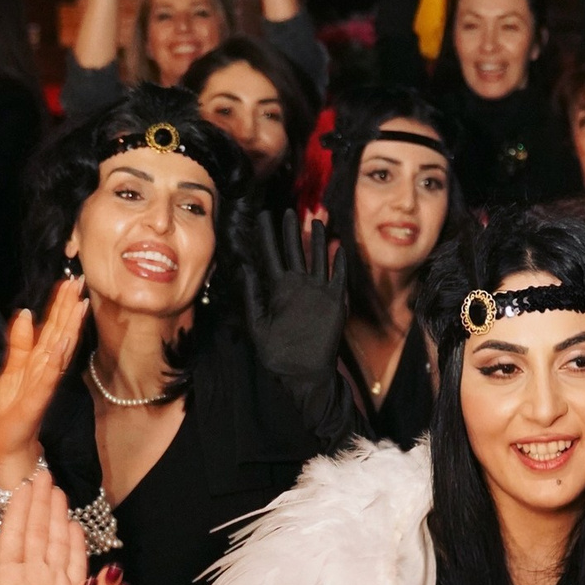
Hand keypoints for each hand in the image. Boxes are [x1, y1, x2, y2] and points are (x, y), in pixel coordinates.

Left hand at [0, 273, 87, 479]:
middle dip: (69, 308)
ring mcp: (44, 383)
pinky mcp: (37, 399)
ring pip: (60, 350)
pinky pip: (48, 378)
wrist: (9, 441)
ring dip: (69, 328)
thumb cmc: (12, 408)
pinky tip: (60, 346)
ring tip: (79, 305)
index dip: (60, 304)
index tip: (69, 281)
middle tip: (79, 282)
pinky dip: (54, 362)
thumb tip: (24, 312)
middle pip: (60, 332)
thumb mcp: (11, 368)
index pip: (53, 326)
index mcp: (40, 359)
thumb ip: (20, 342)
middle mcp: (47, 368)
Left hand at [0, 473, 86, 584]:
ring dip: (57, 518)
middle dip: (39, 504)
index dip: (17, 510)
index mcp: (5, 580)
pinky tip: (74, 526)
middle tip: (44, 476)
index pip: (11, 536)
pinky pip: (75, 565)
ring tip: (59, 493)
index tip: (22, 485)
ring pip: (55, 543)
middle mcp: (30, 578)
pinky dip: (76, 545)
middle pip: (35, 533)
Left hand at [249, 207, 346, 417]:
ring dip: (318, 240)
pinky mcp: (335, 303)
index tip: (264, 215)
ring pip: (317, 258)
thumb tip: (245, 268)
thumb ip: (253, 295)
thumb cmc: (278, 355)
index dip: (267, 235)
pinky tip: (339, 247)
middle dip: (292, 230)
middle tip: (290, 210)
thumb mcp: (258, 325)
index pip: (271, 255)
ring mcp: (318, 292)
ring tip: (317, 219)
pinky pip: (338, 277)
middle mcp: (298, 286)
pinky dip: (339, 263)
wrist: (304, 374)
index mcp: (278, 289)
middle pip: (294, 251)